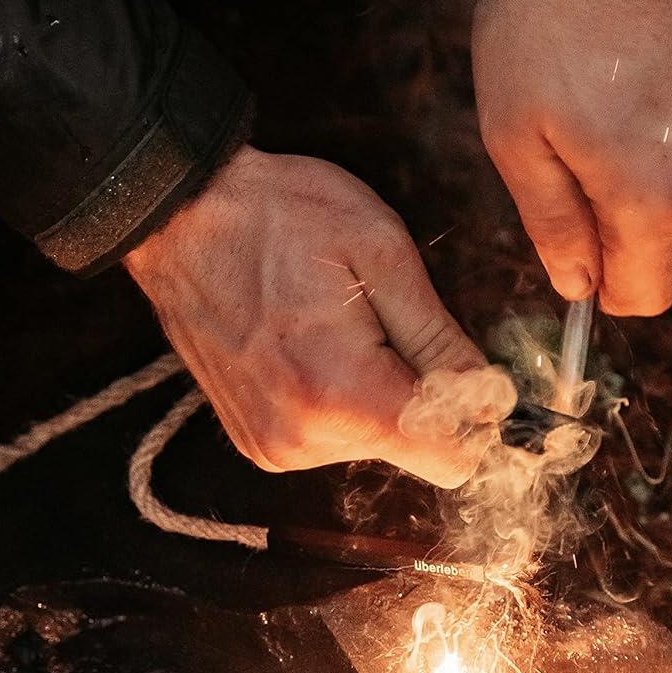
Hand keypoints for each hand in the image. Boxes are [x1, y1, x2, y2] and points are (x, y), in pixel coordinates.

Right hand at [125, 146, 488, 486]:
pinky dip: (341, 401)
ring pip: (375, 445)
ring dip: (378, 396)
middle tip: (386, 325)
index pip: (452, 458)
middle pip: (414, 452)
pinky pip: (332, 441)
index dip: (476, 415)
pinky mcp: (257, 442)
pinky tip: (315, 346)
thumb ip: (440, 339)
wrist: (181, 214)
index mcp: (343, 395)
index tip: (467, 368)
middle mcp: (305, 439)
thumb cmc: (280, 217)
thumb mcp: (382, 255)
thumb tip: (490, 398)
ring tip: (339, 328)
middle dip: (421, 396)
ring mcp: (274, 447)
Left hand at [472, 0, 671, 315]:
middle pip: (663, 234)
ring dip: (647, 154)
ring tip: (608, 82)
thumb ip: (551, 225)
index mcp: (656, 198)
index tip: (574, 251)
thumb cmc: (550, 20)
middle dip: (616, 206)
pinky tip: (644, 57)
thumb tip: (578, 285)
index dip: (604, 286)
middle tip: (571, 131)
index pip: (646, 295)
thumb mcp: (514, 133)